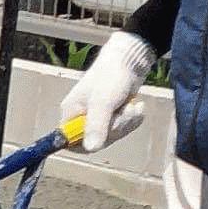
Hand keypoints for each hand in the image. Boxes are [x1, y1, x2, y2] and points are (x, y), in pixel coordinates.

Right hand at [62, 34, 153, 153]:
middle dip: (115, 128)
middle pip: (95, 140)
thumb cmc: (111, 76)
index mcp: (70, 113)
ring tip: (134, 106)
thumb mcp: (103, 102)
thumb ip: (96, 126)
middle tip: (126, 112)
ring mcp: (97, 117)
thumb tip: (92, 149)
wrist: (130, 59)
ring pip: (111, 135)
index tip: (103, 136)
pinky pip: (121, 128)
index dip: (86, 143)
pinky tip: (137, 107)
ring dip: (127, 122)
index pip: (70, 141)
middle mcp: (80, 117)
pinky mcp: (111, 115)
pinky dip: (132, 120)